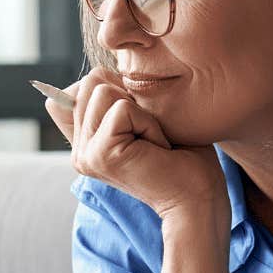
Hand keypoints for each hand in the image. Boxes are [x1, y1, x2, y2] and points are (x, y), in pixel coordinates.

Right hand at [42, 67, 223, 220]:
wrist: (198, 198)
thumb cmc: (181, 157)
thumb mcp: (143, 119)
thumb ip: (112, 101)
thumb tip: (95, 75)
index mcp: (84, 143)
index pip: (74, 90)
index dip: (112, 90)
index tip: (137, 124)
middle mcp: (78, 150)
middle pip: (91, 82)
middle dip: (129, 98)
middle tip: (149, 134)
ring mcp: (85, 154)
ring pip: (103, 90)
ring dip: (140, 111)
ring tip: (152, 141)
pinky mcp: (100, 154)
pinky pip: (122, 108)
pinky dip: (148, 122)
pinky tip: (157, 148)